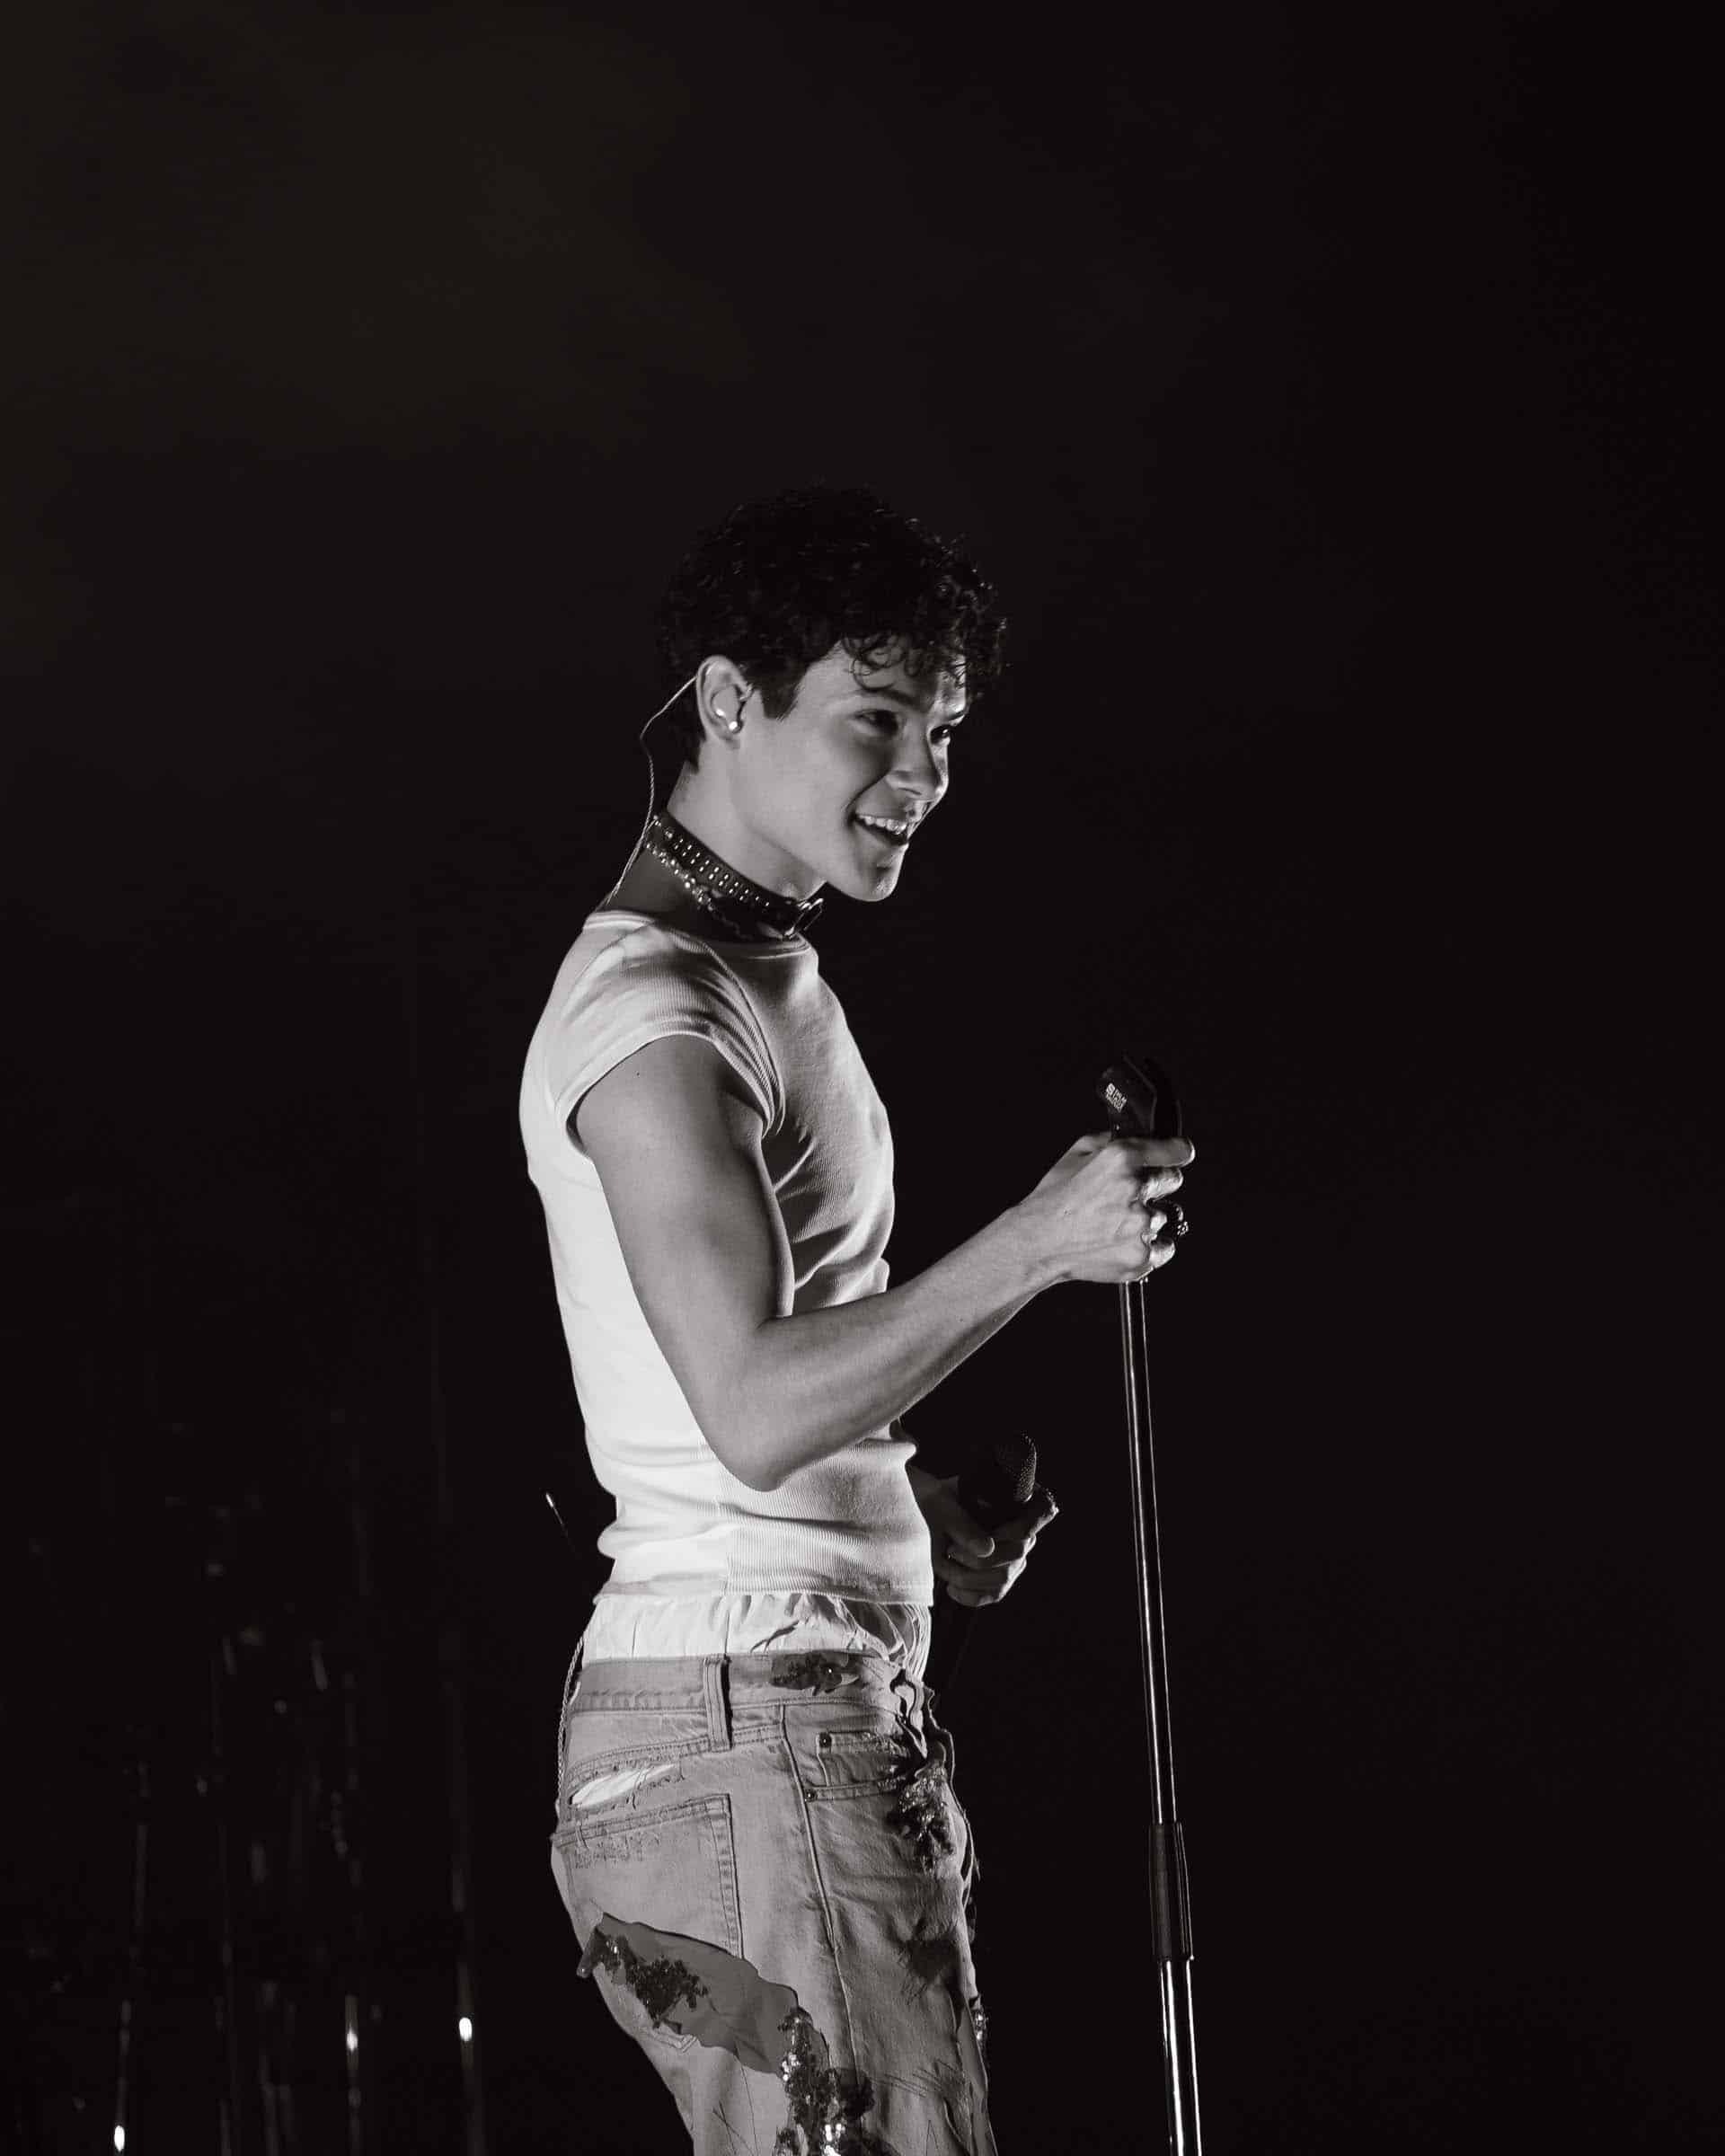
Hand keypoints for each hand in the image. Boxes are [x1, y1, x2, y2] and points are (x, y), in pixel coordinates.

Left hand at [908, 1465, 1059, 1608]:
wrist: (929, 1515)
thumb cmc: (940, 1502)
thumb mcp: (945, 1505)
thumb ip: (964, 1524)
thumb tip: (987, 1549)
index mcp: (1022, 1501)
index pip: (1043, 1512)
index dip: (1020, 1526)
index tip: (992, 1531)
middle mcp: (1026, 1531)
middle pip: (1017, 1551)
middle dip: (979, 1557)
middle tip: (951, 1549)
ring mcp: (1017, 1558)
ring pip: (1004, 1577)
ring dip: (971, 1576)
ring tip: (948, 1566)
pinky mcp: (1003, 1579)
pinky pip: (995, 1594)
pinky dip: (971, 1595)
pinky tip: (951, 1588)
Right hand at [1017, 1130, 1194, 1286]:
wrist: (1038, 1243)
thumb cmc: (1052, 1200)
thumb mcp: (1075, 1154)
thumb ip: (1110, 1141)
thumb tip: (1135, 1139)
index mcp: (1121, 1158)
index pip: (1178, 1150)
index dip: (1176, 1152)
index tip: (1177, 1155)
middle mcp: (1135, 1189)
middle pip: (1173, 1181)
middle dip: (1155, 1185)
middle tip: (1129, 1196)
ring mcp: (1140, 1225)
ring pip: (1163, 1216)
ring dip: (1146, 1218)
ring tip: (1115, 1223)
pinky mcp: (1142, 1255)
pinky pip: (1164, 1247)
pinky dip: (1149, 1246)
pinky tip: (1122, 1241)